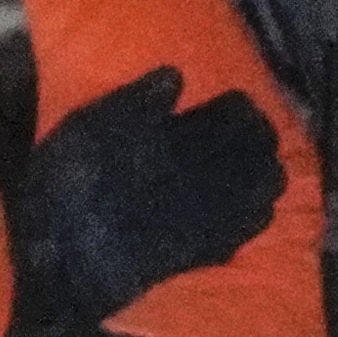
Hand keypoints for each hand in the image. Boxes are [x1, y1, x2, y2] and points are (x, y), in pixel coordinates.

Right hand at [13, 68, 288, 323]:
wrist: (68, 262)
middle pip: (260, 148)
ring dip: (265, 168)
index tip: (232, 101)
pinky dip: (259, 206)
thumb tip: (177, 74)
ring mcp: (218, 215)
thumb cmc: (70, 185)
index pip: (237, 114)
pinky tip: (247, 203)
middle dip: (259, 134)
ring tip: (250, 163)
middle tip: (248, 128)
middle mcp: (214, 174)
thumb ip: (139, 99)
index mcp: (187, 139)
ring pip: (269, 185)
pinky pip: (255, 224)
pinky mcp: (211, 250)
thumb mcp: (91, 126)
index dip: (239, 105)